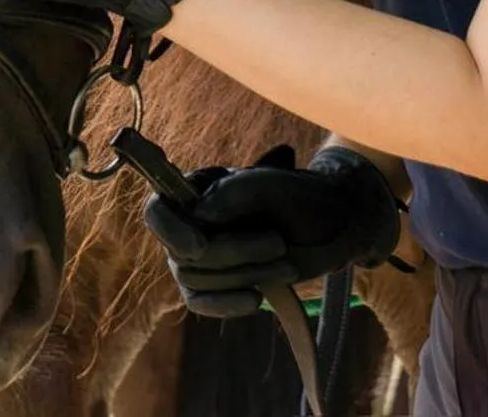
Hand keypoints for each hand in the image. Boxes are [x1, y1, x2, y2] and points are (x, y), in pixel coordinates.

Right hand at [144, 145, 402, 317]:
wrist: (331, 226)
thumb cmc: (298, 197)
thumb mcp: (270, 184)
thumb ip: (232, 192)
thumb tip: (199, 216)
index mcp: (196, 189)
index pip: (156, 210)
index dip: (170, 229)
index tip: (200, 245)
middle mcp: (190, 224)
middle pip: (184, 252)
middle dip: (234, 252)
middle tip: (278, 243)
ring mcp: (200, 258)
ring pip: (196, 279)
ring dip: (245, 273)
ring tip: (285, 263)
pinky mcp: (214, 287)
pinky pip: (202, 303)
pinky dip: (227, 304)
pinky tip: (256, 300)